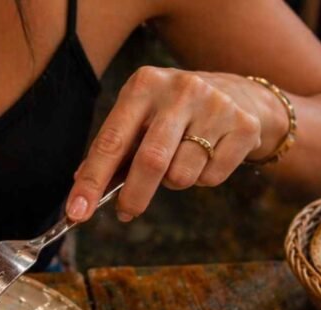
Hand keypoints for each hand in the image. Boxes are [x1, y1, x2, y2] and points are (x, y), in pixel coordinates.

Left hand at [66, 67, 285, 222]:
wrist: (240, 94)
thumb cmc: (173, 112)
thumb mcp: (140, 116)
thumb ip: (112, 150)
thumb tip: (81, 189)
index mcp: (144, 85)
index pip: (111, 141)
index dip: (92, 181)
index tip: (76, 212)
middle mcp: (181, 89)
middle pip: (150, 161)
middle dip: (134, 196)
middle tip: (125, 212)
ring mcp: (216, 106)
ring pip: (182, 175)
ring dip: (173, 182)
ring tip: (180, 160)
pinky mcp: (244, 126)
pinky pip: (210, 178)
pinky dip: (202, 179)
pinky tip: (208, 155)